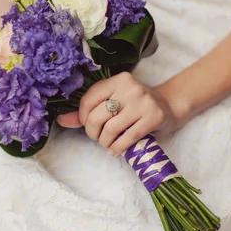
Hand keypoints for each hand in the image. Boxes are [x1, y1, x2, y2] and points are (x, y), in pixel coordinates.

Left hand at [57, 72, 185, 156]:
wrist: (169, 105)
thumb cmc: (135, 105)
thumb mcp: (112, 101)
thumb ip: (87, 111)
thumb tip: (61, 120)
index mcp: (117, 80)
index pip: (88, 99)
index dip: (82, 117)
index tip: (86, 125)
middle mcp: (130, 87)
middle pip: (97, 116)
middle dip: (92, 132)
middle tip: (97, 137)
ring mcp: (143, 102)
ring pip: (111, 129)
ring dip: (105, 142)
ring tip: (107, 144)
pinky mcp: (154, 117)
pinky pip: (128, 138)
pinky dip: (117, 148)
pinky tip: (116, 150)